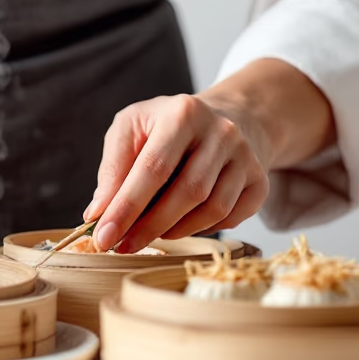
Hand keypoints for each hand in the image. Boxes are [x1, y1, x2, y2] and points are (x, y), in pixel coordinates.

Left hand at [84, 93, 270, 252]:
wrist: (223, 118)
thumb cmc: (166, 127)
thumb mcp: (131, 129)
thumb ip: (113, 168)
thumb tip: (98, 214)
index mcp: (182, 113)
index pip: (153, 168)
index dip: (126, 206)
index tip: (104, 236)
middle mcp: (221, 132)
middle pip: (187, 192)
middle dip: (149, 226)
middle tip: (122, 246)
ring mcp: (246, 157)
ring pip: (212, 209)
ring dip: (175, 230)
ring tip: (149, 234)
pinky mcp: (260, 180)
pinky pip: (231, 217)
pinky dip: (202, 229)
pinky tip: (182, 225)